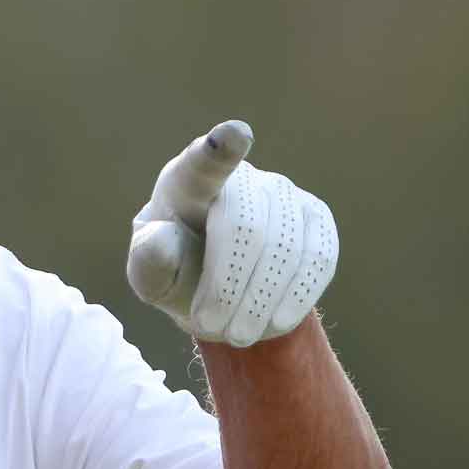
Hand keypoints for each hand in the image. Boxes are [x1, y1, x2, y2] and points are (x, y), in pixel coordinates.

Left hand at [126, 120, 338, 347]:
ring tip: (236, 333)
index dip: (219, 150)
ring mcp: (283, 194)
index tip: (233, 135)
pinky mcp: (315, 218)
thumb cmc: (175, 271)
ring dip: (261, 300)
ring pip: (287, 247)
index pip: (204, 163)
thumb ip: (149, 260)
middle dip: (228, 286)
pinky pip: (319, 257)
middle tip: (209, 326)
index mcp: (189, 181)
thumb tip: (167, 239)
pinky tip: (274, 320)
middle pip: (247, 228)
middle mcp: (241, 177)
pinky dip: (296, 296)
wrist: (218, 288)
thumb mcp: (149, 274)